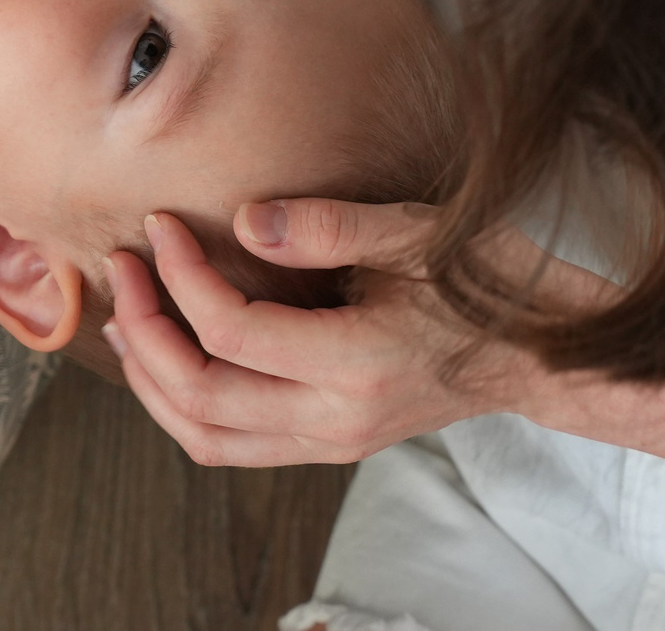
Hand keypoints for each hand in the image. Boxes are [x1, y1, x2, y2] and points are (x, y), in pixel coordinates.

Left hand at [105, 201, 591, 466]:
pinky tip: (168, 356)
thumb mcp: (417, 232)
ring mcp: (332, 442)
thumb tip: (243, 221)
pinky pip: (231, 444)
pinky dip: (184, 406)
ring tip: (125, 317)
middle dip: (144, 331)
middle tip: (122, 267)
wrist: (543, 354)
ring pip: (206, 437)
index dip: (180, 277)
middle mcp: (337, 418)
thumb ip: (328, 226)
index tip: (160, 225)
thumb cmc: (488, 281)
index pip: (231, 333)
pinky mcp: (329, 444)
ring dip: (151, 380)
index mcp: (358, 363)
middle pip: (200, 397)